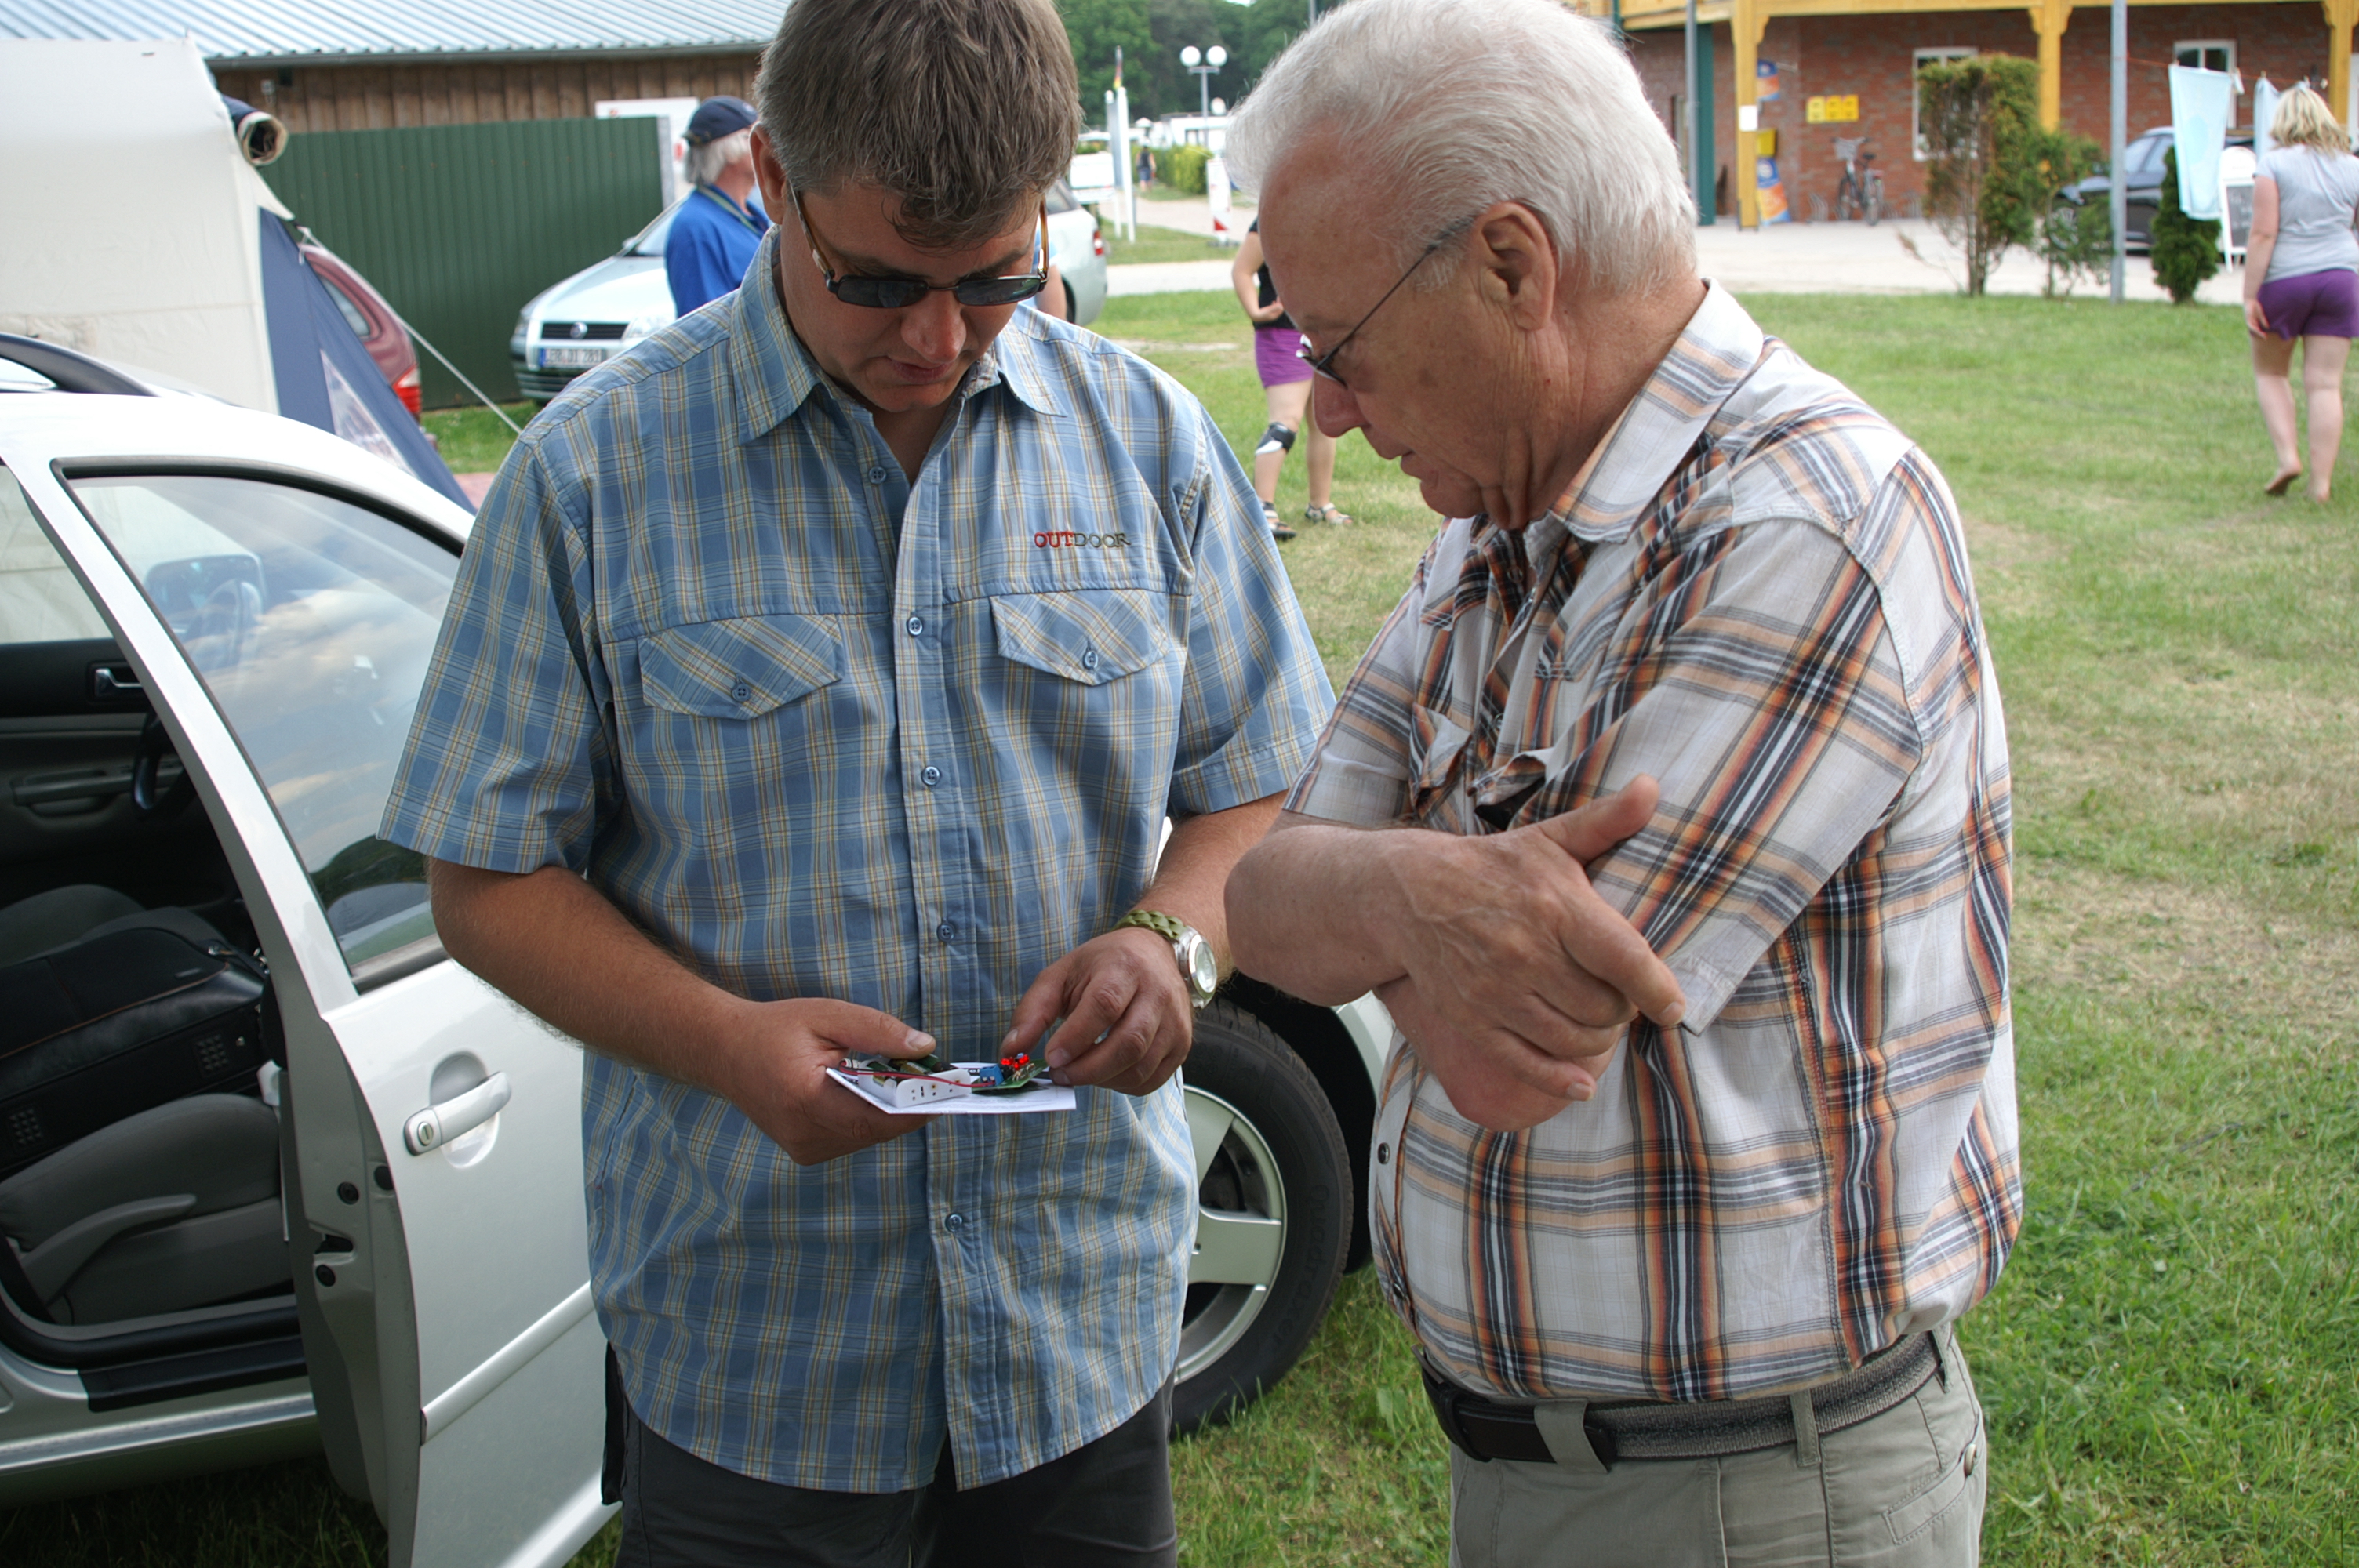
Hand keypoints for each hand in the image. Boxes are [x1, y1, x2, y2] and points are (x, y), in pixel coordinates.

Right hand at [719, 997, 939, 1165]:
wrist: (724, 1051)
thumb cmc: (775, 1028)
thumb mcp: (827, 1015)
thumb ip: (878, 1030)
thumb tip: (926, 1048)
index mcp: (807, 1100)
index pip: (877, 1116)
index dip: (917, 1104)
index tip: (947, 1086)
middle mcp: (804, 1134)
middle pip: (878, 1129)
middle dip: (908, 1103)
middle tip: (931, 1075)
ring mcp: (804, 1149)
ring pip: (868, 1137)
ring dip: (888, 1110)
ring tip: (895, 1077)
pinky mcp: (806, 1152)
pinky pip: (853, 1138)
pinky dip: (867, 1116)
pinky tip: (863, 1090)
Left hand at [1003, 927, 1192, 1095]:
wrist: (1155, 954)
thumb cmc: (1102, 966)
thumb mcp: (1061, 975)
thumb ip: (1033, 1011)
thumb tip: (1010, 1052)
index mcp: (1124, 968)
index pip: (1104, 1005)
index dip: (1076, 1037)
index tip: (1051, 1058)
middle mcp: (1157, 994)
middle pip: (1128, 1043)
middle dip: (1088, 1069)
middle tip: (1060, 1075)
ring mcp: (1175, 1022)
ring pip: (1140, 1067)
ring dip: (1103, 1080)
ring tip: (1080, 1072)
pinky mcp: (1182, 1045)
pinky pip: (1152, 1080)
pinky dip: (1123, 1086)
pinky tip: (1105, 1074)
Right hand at [1250, 300, 1288, 324]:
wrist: (1256, 316)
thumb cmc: (1262, 313)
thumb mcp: (1269, 309)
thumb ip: (1274, 307)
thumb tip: (1280, 306)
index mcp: (1275, 316)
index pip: (1281, 310)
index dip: (1281, 304)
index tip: (1279, 299)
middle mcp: (1274, 316)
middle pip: (1279, 309)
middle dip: (1279, 303)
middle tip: (1278, 297)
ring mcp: (1271, 315)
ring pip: (1276, 309)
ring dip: (1277, 303)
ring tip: (1277, 298)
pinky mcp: (1268, 314)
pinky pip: (1273, 309)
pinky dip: (1274, 305)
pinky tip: (1273, 301)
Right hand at [1378, 778, 1682, 1122]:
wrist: (1407, 893)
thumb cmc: (1492, 867)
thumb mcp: (1548, 840)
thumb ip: (1605, 821)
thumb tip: (1653, 787)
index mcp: (1556, 907)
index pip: (1623, 959)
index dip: (1657, 990)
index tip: (1673, 1007)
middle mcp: (1528, 954)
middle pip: (1604, 1009)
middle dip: (1622, 1010)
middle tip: (1619, 998)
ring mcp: (1498, 992)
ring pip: (1573, 1039)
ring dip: (1597, 1039)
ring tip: (1597, 1021)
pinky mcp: (1474, 1020)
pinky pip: (1526, 1063)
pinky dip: (1560, 1080)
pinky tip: (1580, 1081)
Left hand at [2246, 296, 2269, 335]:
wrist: (2250, 300)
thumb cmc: (2255, 306)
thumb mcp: (2261, 314)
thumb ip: (2263, 320)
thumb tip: (2267, 327)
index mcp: (2254, 321)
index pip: (2258, 328)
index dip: (2261, 333)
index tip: (2266, 337)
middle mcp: (2251, 322)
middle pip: (2255, 330)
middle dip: (2260, 334)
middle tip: (2265, 337)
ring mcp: (2249, 320)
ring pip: (2253, 328)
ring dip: (2257, 332)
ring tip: (2263, 335)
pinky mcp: (2247, 318)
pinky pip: (2250, 325)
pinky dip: (2254, 327)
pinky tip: (2258, 329)